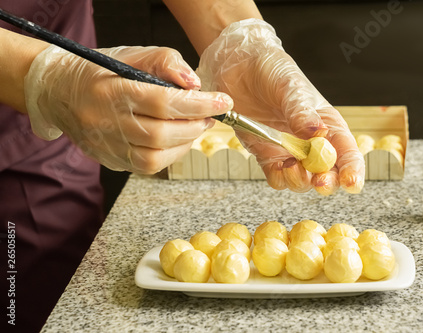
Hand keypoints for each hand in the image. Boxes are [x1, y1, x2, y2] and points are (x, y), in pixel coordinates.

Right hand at [25, 45, 232, 173]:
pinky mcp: (110, 161)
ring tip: (194, 127)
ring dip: (185, 144)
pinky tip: (176, 140)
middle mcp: (106, 123)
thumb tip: (195, 84)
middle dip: (195, 126)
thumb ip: (166, 63)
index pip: (163, 103)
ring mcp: (107, 147)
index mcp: (111, 91)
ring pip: (155, 159)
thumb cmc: (100, 70)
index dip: (198, 105)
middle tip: (209, 116)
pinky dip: (170, 155)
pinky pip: (146, 168)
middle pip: (162, 135)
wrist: (60, 92)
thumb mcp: (133, 55)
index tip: (223, 102)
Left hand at [197, 19, 363, 193]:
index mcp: (327, 124)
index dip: (353, 170)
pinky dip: (279, 178)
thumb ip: (302, 111)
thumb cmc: (273, 70)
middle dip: (328, 182)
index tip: (351, 182)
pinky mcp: (266, 155)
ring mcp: (289, 151)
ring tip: (292, 168)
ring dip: (301, 181)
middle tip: (320, 182)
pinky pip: (277, 177)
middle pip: (328, 173)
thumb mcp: (291, 86)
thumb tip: (318, 133)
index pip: (347, 152)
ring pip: (303, 180)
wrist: (239, 66)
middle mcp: (311, 142)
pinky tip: (278, 168)